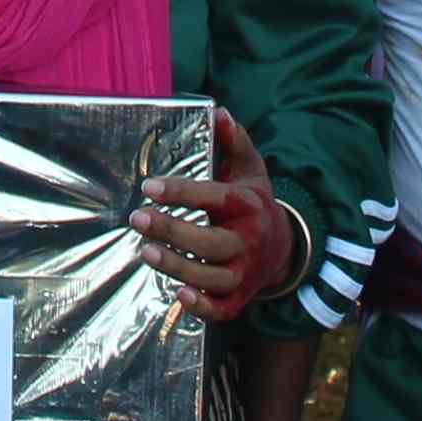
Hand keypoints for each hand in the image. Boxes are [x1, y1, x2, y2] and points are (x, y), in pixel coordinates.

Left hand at [136, 107, 291, 321]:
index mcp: (248, 206)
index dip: (183, 192)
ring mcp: (244, 272)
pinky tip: (178, 295)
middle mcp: (248, 241)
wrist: (284, 249)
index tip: (150, 186)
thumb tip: (220, 112)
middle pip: (211, 241)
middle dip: (173, 231)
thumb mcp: (251, 170)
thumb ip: (234, 142)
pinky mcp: (239, 297)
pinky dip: (202, 307)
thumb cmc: (255, 204)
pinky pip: (222, 309)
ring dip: (178, 266)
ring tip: (145, 251)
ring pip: (212, 276)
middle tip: (137, 218)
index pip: (215, 197)